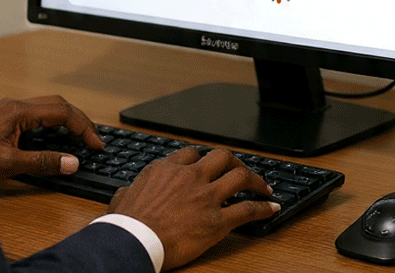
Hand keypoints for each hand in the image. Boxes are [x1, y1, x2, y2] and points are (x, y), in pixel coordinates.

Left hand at [0, 95, 103, 185]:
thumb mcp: (8, 163)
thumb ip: (42, 162)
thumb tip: (72, 162)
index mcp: (18, 111)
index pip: (61, 111)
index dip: (83, 127)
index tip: (96, 144)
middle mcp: (15, 106)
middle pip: (57, 105)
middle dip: (79, 120)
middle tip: (94, 140)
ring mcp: (9, 111)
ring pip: (47, 108)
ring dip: (66, 121)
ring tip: (81, 139)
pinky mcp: (5, 120)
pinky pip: (36, 116)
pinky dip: (53, 125)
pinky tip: (56, 140)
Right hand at [108, 146, 279, 270]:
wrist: (134, 240)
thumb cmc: (126, 223)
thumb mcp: (123, 195)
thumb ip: (131, 189)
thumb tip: (127, 192)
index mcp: (166, 168)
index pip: (192, 153)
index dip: (204, 159)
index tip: (209, 165)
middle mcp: (189, 176)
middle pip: (221, 157)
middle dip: (235, 162)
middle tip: (241, 170)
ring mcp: (205, 197)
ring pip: (240, 177)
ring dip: (255, 180)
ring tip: (264, 186)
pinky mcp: (217, 221)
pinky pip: (248, 209)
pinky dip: (264, 208)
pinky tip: (272, 208)